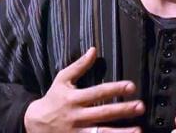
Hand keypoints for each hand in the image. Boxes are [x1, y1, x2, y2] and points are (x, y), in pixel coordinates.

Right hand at [24, 47, 143, 132]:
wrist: (35, 124)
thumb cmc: (52, 99)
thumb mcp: (62, 80)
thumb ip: (79, 66)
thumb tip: (93, 50)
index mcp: (74, 98)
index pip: (98, 92)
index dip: (115, 89)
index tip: (131, 86)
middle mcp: (77, 115)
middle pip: (103, 113)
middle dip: (123, 110)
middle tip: (140, 106)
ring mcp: (78, 132)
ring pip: (102, 132)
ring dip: (121, 132)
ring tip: (139, 130)